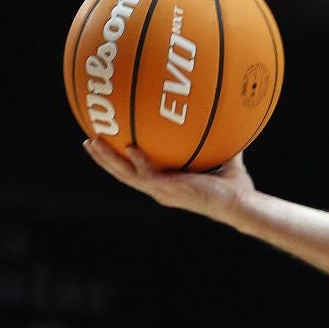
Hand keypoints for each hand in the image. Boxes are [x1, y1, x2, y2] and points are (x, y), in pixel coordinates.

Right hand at [83, 139, 252, 217]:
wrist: (240, 204)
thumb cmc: (235, 188)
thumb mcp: (226, 161)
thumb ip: (222, 145)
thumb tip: (228, 122)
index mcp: (167, 183)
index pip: (138, 171)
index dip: (121, 160)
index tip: (109, 144)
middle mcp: (160, 189)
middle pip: (123, 173)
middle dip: (104, 158)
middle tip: (88, 141)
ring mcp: (162, 191)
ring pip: (126, 175)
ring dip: (108, 159)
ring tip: (92, 143)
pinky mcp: (169, 191)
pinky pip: (147, 175)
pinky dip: (137, 162)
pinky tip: (130, 148)